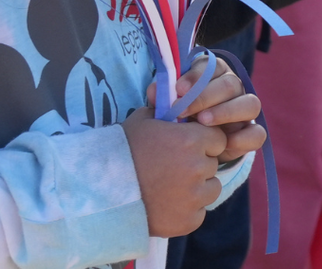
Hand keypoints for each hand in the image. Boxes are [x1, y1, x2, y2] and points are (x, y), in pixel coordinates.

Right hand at [122, 109, 225, 236]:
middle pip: (213, 164)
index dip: (205, 141)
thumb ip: (167, 111)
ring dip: (198, 187)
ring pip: (211, 188)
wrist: (103, 192)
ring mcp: (194, 197)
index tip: (191, 146)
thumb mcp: (144, 120)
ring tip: (172, 186)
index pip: (218, 139)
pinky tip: (168, 203)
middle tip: (176, 167)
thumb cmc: (123, 150)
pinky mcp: (188, 221)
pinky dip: (188, 209)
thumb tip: (176, 100)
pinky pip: (199, 212)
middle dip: (199, 164)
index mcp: (191, 140)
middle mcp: (198, 167)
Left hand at [147, 56, 265, 164]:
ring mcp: (246, 109)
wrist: (192, 144)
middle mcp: (235, 87)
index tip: (178, 90)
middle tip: (183, 110)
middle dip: (206, 96)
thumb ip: (163, 97)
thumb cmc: (180, 116)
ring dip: (226, 112)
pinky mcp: (252, 132)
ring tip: (202, 123)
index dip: (196, 76)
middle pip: (230, 83)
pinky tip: (225, 143)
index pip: (212, 66)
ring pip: (250, 104)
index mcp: (215, 73)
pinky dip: (244, 138)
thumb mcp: (170, 104)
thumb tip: (154, 92)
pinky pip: (257, 133)